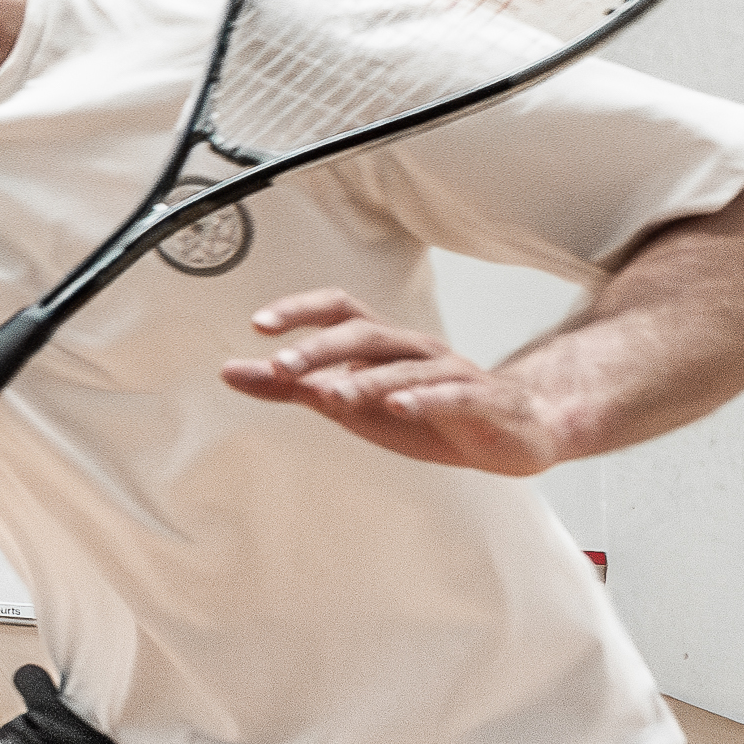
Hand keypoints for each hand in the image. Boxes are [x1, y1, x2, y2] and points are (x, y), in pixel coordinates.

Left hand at [219, 289, 574, 474]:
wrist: (513, 432)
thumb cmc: (423, 412)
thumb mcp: (349, 402)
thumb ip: (291, 388)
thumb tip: (230, 372)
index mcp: (382, 345)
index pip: (339, 311)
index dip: (300, 311)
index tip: (259, 325)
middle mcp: (414, 350)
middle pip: (365, 334)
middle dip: (321, 348)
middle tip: (282, 365)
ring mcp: (449, 374)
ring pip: (404, 368)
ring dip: (364, 380)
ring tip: (328, 395)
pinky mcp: (478, 403)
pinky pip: (450, 396)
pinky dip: (423, 400)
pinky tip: (399, 407)